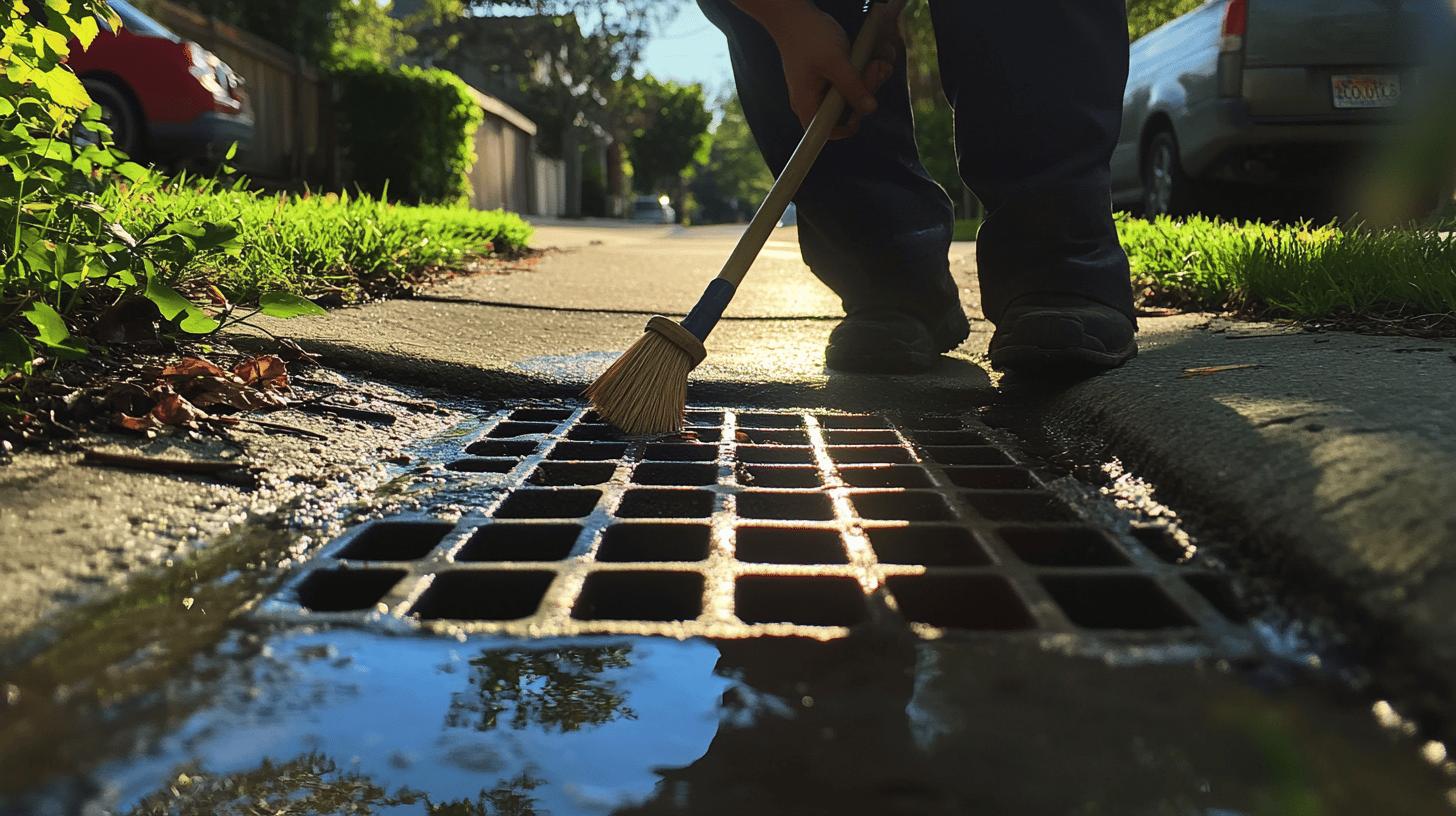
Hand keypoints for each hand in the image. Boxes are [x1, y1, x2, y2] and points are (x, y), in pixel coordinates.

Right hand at [738, 0, 900, 138]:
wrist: (793, 14)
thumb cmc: (809, 37)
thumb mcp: (835, 62)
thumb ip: (853, 87)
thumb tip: (870, 109)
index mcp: (807, 104)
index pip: (828, 133)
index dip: (849, 127)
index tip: (864, 107)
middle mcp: (812, 100)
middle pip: (845, 112)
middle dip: (865, 92)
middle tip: (874, 67)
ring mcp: (820, 87)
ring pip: (850, 94)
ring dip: (867, 79)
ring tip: (874, 59)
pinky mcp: (827, 75)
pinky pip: (848, 81)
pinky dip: (860, 71)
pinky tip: (868, 56)